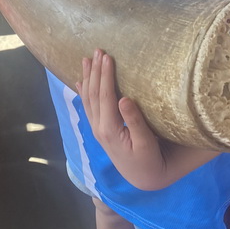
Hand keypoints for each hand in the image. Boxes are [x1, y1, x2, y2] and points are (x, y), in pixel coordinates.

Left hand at [78, 49, 166, 189]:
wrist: (143, 178)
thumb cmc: (149, 159)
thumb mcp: (146, 143)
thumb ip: (135, 121)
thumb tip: (125, 98)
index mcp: (110, 129)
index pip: (105, 96)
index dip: (105, 75)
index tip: (108, 56)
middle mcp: (99, 128)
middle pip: (93, 94)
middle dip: (95, 71)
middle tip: (98, 50)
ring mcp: (97, 129)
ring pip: (88, 99)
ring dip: (88, 78)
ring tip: (87, 59)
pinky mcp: (100, 130)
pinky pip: (88, 107)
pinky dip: (83, 92)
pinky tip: (80, 81)